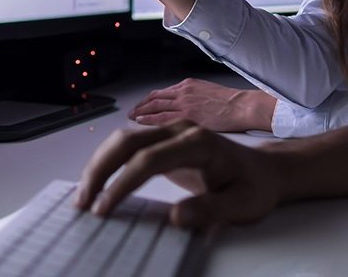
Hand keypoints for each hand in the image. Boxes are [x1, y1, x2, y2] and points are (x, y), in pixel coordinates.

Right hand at [74, 121, 284, 228]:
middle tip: (83, 202)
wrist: (263, 170)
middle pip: (128, 141)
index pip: (149, 159)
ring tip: (83, 196)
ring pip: (122, 139)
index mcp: (199, 143)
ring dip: (99, 165)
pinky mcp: (163, 140)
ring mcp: (170, 132)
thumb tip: (176, 217)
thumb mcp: (241, 206)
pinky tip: (98, 182)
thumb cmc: (254, 187)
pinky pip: (128, 145)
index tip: (106, 208)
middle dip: (100, 170)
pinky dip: (108, 162)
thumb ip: (210, 210)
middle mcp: (180, 130)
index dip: (123, 183)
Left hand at [129, 79, 275, 132]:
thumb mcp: (209, 93)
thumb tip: (188, 108)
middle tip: (132, 112)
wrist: (242, 106)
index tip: (143, 105)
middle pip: (155, 98)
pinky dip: (148, 120)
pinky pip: (162, 117)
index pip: (163, 92)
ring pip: (155, 106)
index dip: (149, 100)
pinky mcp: (187, 115)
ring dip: (141, 112)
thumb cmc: (232, 103)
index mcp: (189, 85)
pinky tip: (140, 123)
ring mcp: (184, 103)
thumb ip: (195, 98)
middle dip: (141, 105)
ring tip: (132, 117)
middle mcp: (183, 92)